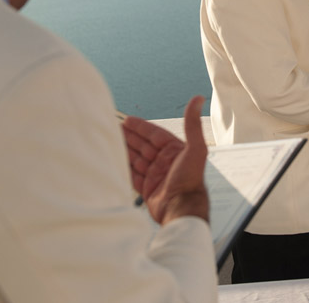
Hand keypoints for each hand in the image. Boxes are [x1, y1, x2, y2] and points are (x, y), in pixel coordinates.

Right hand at [121, 96, 209, 224]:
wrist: (181, 210)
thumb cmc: (190, 180)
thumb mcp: (195, 148)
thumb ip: (192, 124)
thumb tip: (198, 98)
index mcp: (175, 151)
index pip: (155, 134)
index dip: (141, 127)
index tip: (128, 120)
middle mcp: (165, 162)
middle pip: (143, 145)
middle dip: (130, 136)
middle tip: (114, 127)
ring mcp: (156, 175)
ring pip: (136, 159)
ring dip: (125, 150)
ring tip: (110, 141)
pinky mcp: (148, 189)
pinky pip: (133, 175)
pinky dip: (124, 167)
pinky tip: (115, 161)